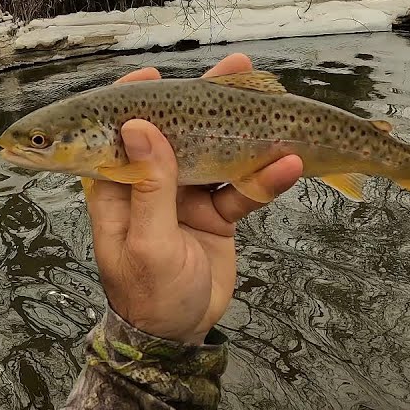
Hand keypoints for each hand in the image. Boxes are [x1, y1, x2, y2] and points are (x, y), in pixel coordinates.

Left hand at [84, 54, 303, 344]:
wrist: (177, 340)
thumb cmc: (148, 295)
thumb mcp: (147, 243)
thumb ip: (149, 185)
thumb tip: (140, 125)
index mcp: (118, 187)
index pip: (119, 131)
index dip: (135, 98)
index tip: (154, 76)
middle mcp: (150, 185)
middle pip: (177, 131)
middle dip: (206, 99)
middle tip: (238, 69)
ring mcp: (186, 197)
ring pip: (217, 153)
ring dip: (247, 131)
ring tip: (276, 97)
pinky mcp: (216, 214)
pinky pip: (243, 188)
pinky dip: (266, 178)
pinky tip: (291, 162)